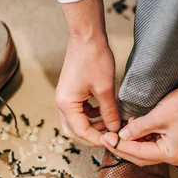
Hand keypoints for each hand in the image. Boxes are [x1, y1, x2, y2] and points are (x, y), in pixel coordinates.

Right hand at [56, 0, 120, 146]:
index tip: (113, 140)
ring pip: (75, 122)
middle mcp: (62, 103)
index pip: (81, 132)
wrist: (86, 37)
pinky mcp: (71, 91)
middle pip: (73, 131)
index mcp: (66, 104)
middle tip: (109, 138)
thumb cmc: (94, 59)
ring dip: (91, 126)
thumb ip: (109, 112)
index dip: (98, 139)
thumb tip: (115, 129)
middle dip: (91, 137)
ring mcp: (65, 97)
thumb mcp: (105, 89)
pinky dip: (90, 116)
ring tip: (109, 124)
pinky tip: (103, 113)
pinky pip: (78, 111)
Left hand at [99, 49, 177, 164]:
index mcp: (172, 155)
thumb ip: (138, 128)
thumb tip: (122, 135)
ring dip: (133, 140)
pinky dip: (143, 134)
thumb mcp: (158, 117)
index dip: (120, 146)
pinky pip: (154, 140)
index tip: (106, 139)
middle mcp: (174, 155)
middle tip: (108, 137)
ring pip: (147, 148)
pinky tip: (134, 125)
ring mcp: (176, 146)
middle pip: (142, 155)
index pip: (139, 154)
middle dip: (124, 146)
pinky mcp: (175, 137)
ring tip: (121, 128)